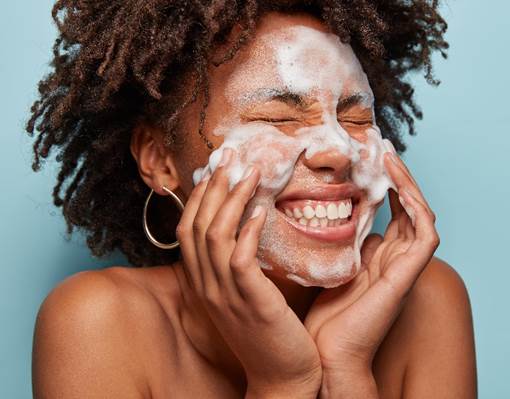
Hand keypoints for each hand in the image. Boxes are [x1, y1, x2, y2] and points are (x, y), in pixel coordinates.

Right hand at [175, 149, 321, 396]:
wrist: (282, 377)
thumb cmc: (270, 334)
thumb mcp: (246, 296)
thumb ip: (241, 265)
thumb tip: (249, 228)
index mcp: (204, 284)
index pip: (189, 230)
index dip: (201, 196)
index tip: (218, 168)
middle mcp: (207, 287)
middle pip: (196, 226)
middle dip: (213, 187)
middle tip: (231, 156)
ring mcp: (225, 296)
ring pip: (214, 236)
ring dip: (231, 200)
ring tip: (250, 173)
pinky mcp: (250, 302)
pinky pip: (239, 260)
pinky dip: (247, 232)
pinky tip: (260, 212)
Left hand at [304, 152, 439, 376]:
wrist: (327, 355)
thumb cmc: (326, 319)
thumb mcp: (331, 268)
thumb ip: (342, 246)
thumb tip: (338, 219)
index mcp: (382, 258)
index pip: (394, 212)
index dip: (386, 184)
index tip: (369, 157)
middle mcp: (398, 259)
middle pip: (409, 207)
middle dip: (399, 176)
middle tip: (382, 147)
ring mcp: (405, 267)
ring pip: (421, 214)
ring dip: (409, 184)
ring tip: (389, 157)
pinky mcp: (408, 276)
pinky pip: (426, 235)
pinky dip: (417, 207)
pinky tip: (399, 186)